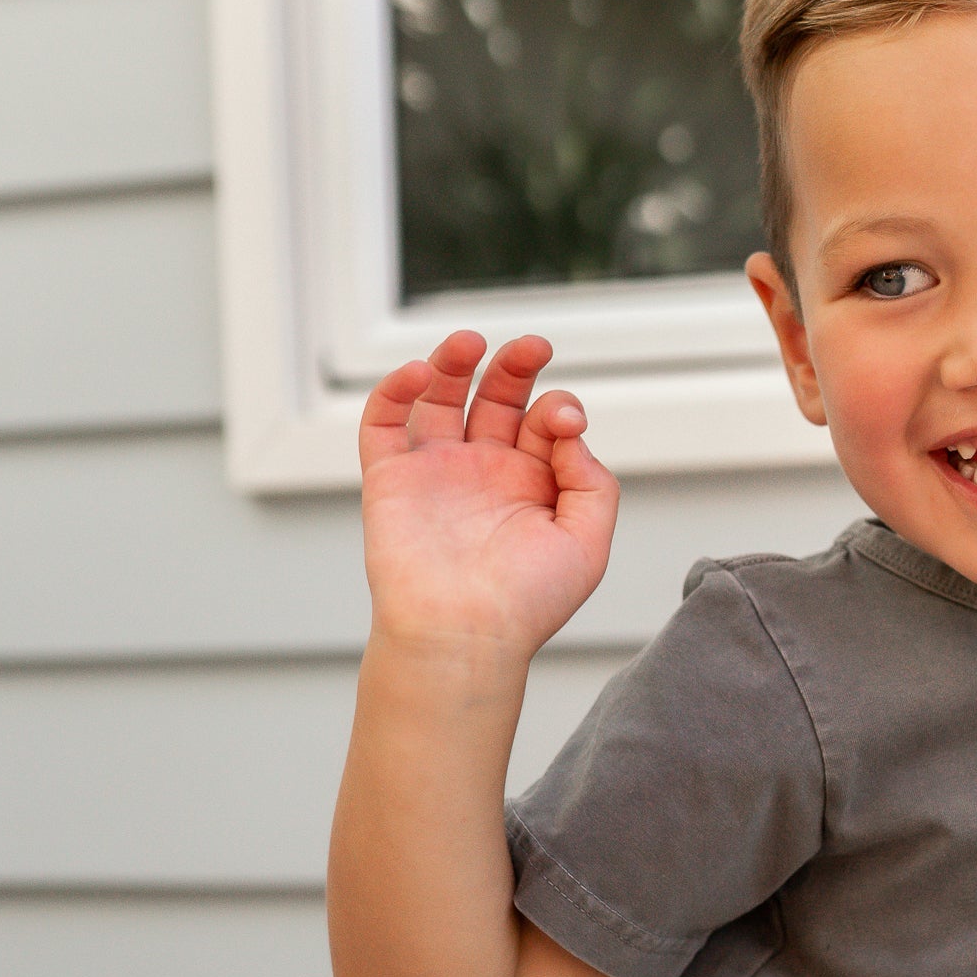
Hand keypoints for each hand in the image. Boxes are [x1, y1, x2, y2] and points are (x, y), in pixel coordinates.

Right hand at [357, 330, 617, 654]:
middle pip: (497, 399)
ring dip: (454, 362)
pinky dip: (395, 390)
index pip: (546, 423)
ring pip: (440, 398)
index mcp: (532, 485)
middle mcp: (484, 472)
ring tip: (471, 340)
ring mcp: (436, 472)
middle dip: (515, 367)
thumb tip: (568, 431)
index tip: (564, 423)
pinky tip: (422, 372)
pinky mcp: (390, 479)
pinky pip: (383, 422)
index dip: (560, 410)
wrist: (464, 636)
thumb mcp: (588, 543)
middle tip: (534, 345)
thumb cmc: (527, 603)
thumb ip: (593, 482)